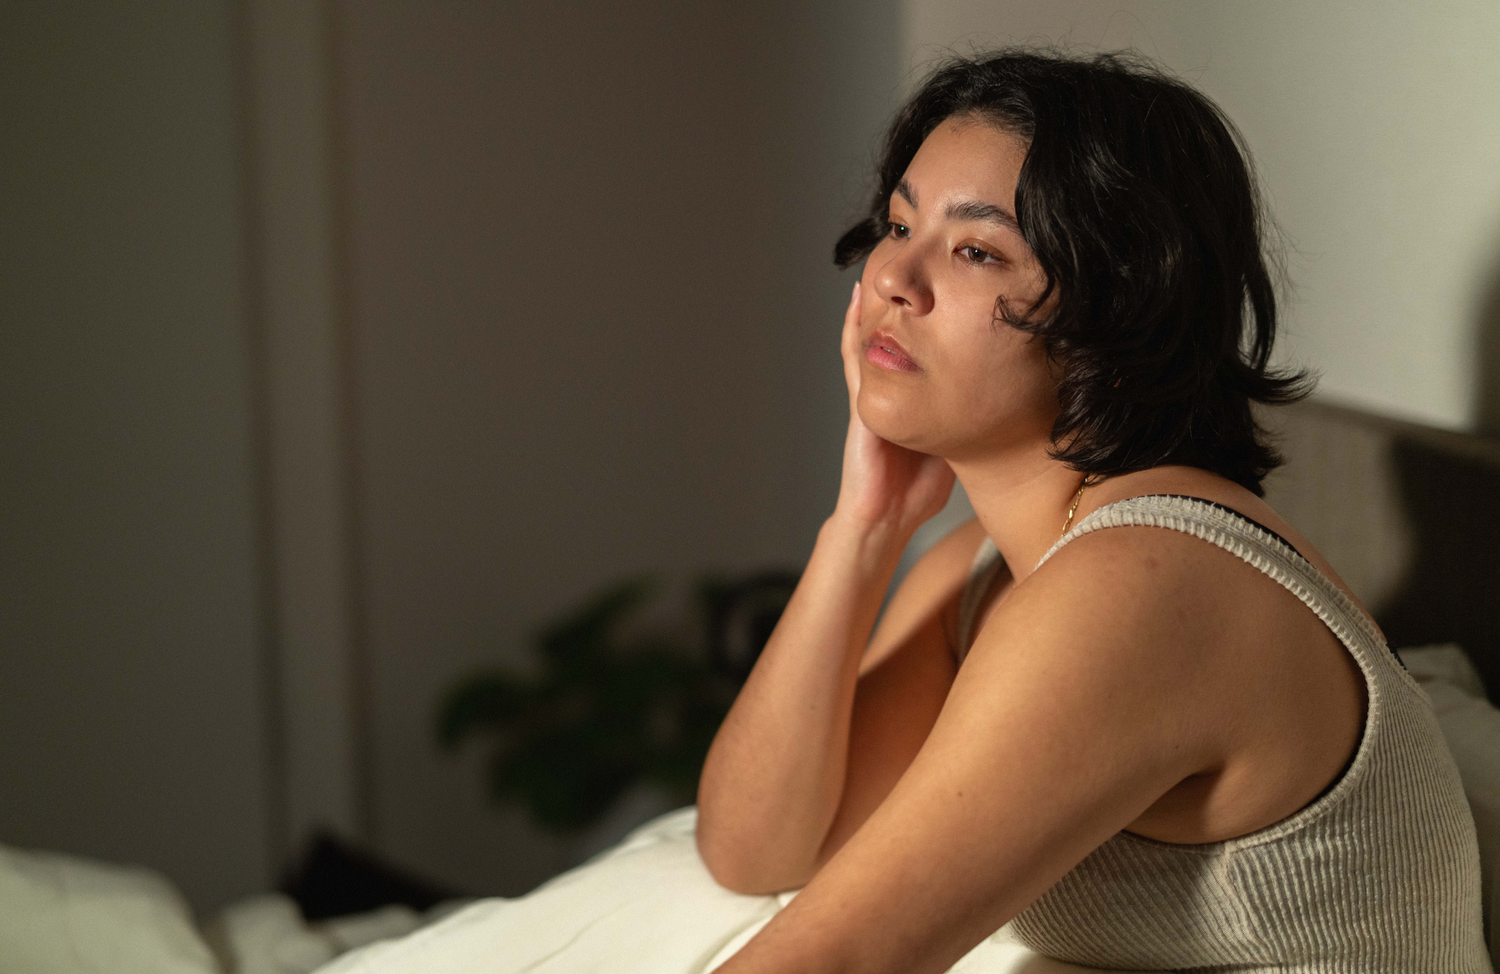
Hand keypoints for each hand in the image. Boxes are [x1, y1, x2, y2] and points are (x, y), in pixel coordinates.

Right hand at [833, 281, 955, 533]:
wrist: (887, 518)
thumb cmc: (918, 490)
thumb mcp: (956, 442)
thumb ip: (974, 420)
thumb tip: (1012, 403)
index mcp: (913, 394)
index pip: (921, 346)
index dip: (930, 317)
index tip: (947, 285)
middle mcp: (890, 387)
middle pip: (893, 335)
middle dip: (899, 303)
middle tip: (907, 263)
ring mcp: (871, 393)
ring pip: (868, 338)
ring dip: (870, 305)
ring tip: (876, 267)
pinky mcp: (857, 405)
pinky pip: (853, 360)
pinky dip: (851, 330)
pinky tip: (854, 303)